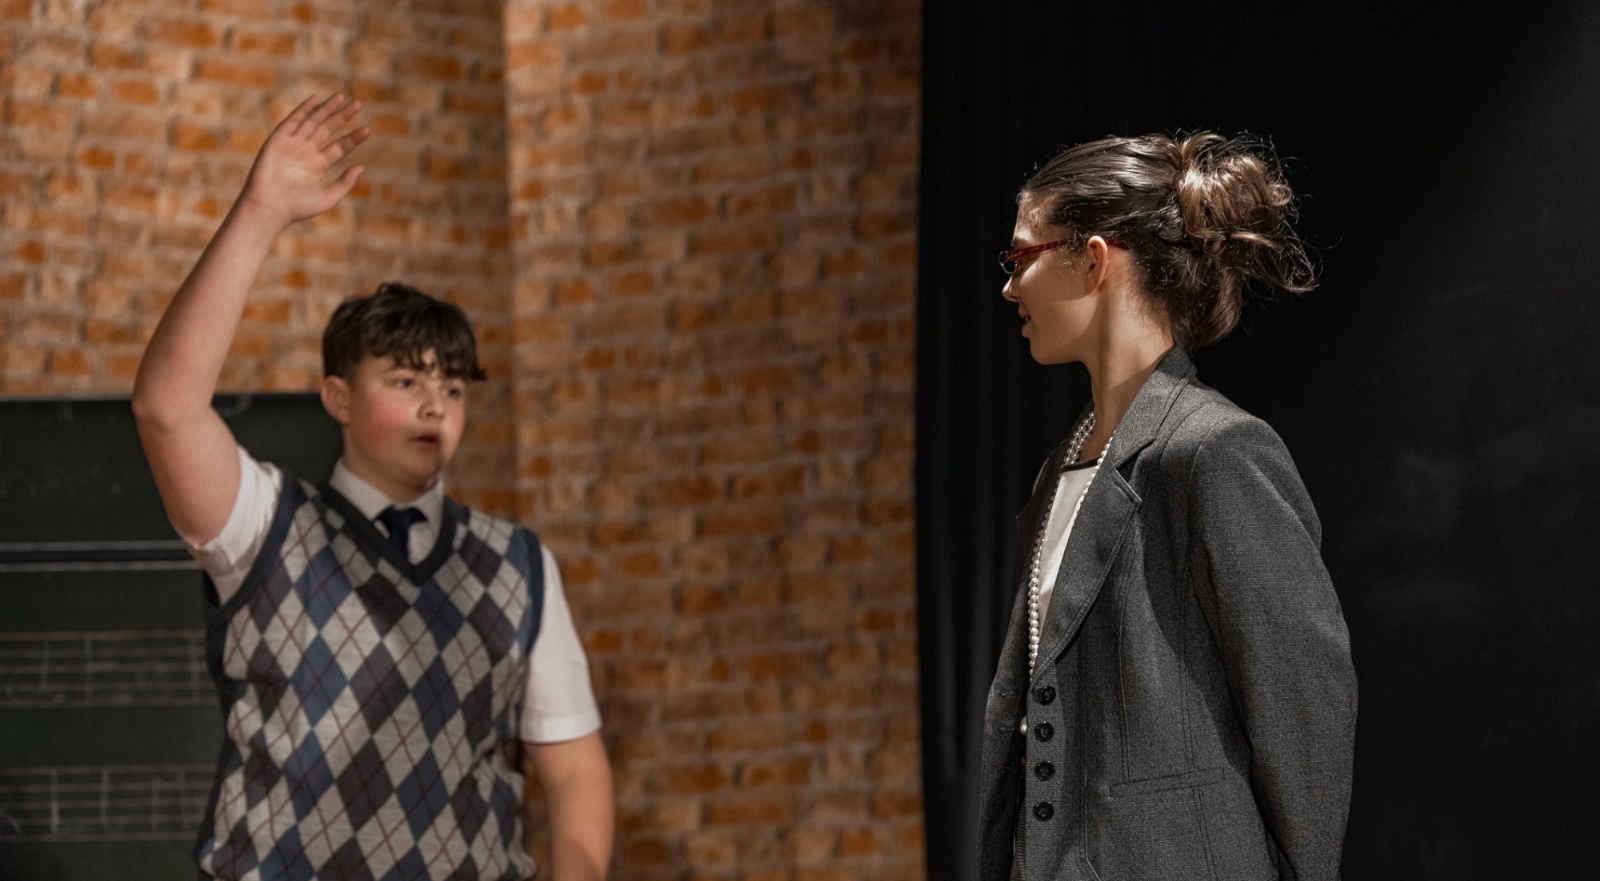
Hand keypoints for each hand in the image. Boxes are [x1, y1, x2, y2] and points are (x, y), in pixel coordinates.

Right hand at [238, 94, 368, 227]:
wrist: (270, 207)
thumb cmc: (298, 208)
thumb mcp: (328, 197)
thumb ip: (345, 182)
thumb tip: (361, 167)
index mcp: (317, 166)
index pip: (339, 147)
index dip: (353, 138)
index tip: (368, 129)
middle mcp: (305, 152)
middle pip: (328, 129)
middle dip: (342, 117)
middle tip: (358, 104)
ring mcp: (292, 144)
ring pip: (313, 122)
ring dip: (327, 109)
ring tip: (342, 97)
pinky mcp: (279, 140)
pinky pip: (293, 121)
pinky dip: (304, 110)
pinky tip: (317, 100)